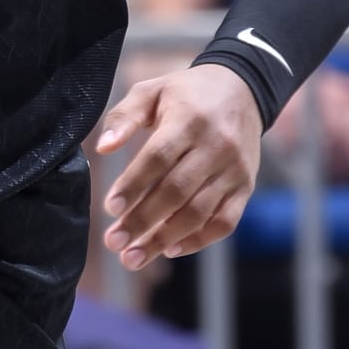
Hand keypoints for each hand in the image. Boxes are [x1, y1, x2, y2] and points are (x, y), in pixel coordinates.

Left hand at [98, 65, 262, 266]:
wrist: (242, 91)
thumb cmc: (185, 94)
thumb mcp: (151, 91)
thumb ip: (124, 117)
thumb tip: (102, 147)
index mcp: (189, 120)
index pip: (158, 158)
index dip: (133, 185)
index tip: (109, 208)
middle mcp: (216, 146)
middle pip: (176, 192)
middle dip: (142, 221)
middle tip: (113, 243)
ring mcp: (234, 170)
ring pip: (199, 213)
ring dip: (163, 239)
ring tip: (132, 258)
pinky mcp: (246, 187)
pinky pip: (224, 222)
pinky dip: (197, 241)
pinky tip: (169, 249)